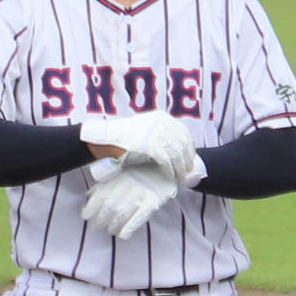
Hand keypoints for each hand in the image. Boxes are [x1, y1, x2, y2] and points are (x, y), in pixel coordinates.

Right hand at [80, 112, 198, 185]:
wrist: (105, 139)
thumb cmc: (125, 138)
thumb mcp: (147, 130)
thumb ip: (162, 136)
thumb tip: (180, 151)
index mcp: (162, 118)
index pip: (183, 133)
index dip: (189, 149)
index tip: (190, 161)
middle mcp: (161, 122)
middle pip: (182, 144)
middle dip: (187, 160)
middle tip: (187, 173)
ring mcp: (156, 133)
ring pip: (176, 154)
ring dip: (180, 168)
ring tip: (179, 178)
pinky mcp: (149, 145)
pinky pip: (165, 161)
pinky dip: (169, 170)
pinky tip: (168, 176)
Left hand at [81, 164, 178, 239]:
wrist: (166, 164)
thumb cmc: (140, 169)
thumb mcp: (120, 170)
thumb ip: (105, 183)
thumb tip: (88, 196)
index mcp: (117, 177)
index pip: (98, 197)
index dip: (90, 209)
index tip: (86, 216)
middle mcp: (126, 185)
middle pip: (108, 208)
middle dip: (100, 221)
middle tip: (99, 227)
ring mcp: (140, 193)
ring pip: (120, 215)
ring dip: (112, 226)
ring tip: (110, 230)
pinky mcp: (153, 201)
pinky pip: (139, 218)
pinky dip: (129, 228)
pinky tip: (123, 235)